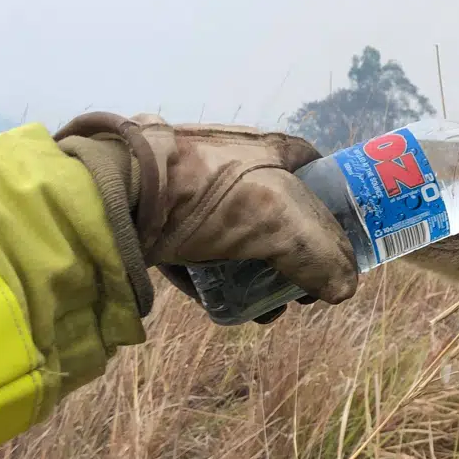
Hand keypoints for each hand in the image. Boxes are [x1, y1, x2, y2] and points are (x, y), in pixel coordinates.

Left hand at [54, 112, 356, 322]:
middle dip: (296, 257)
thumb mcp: (280, 221)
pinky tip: (223, 308)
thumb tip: (344, 291)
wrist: (114, 193)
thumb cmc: (209, 193)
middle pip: (280, 213)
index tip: (339, 249)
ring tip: (265, 310)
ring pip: (240, 238)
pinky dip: (216, 280)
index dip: (335, 210)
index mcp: (269, 148)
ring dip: (258, 276)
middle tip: (302, 291)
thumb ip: (321, 256)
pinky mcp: (162, 219)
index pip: (318, 174)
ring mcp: (195, 191)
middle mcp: (233, 163)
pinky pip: (200, 253)